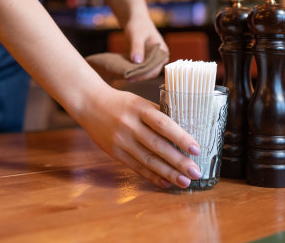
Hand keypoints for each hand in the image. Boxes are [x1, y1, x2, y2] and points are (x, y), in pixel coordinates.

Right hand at [78, 87, 201, 188]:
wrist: (89, 103)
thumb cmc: (120, 102)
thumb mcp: (139, 102)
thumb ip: (158, 115)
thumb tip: (183, 131)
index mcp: (140, 108)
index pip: (163, 124)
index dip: (180, 137)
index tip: (196, 149)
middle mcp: (130, 125)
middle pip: (158, 146)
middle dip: (178, 162)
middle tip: (196, 172)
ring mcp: (121, 140)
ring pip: (148, 160)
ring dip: (168, 173)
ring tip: (185, 181)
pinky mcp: (114, 152)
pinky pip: (136, 167)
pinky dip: (152, 176)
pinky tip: (165, 182)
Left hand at [124, 16, 168, 81]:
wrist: (135, 21)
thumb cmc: (138, 26)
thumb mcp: (137, 35)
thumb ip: (137, 47)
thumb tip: (137, 61)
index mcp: (162, 52)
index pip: (155, 69)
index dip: (143, 75)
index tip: (131, 77)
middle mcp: (159, 58)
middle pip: (150, 73)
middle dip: (138, 76)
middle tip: (125, 78)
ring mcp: (152, 61)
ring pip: (145, 72)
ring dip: (135, 75)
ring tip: (123, 76)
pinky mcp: (145, 61)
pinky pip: (139, 69)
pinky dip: (133, 71)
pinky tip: (123, 72)